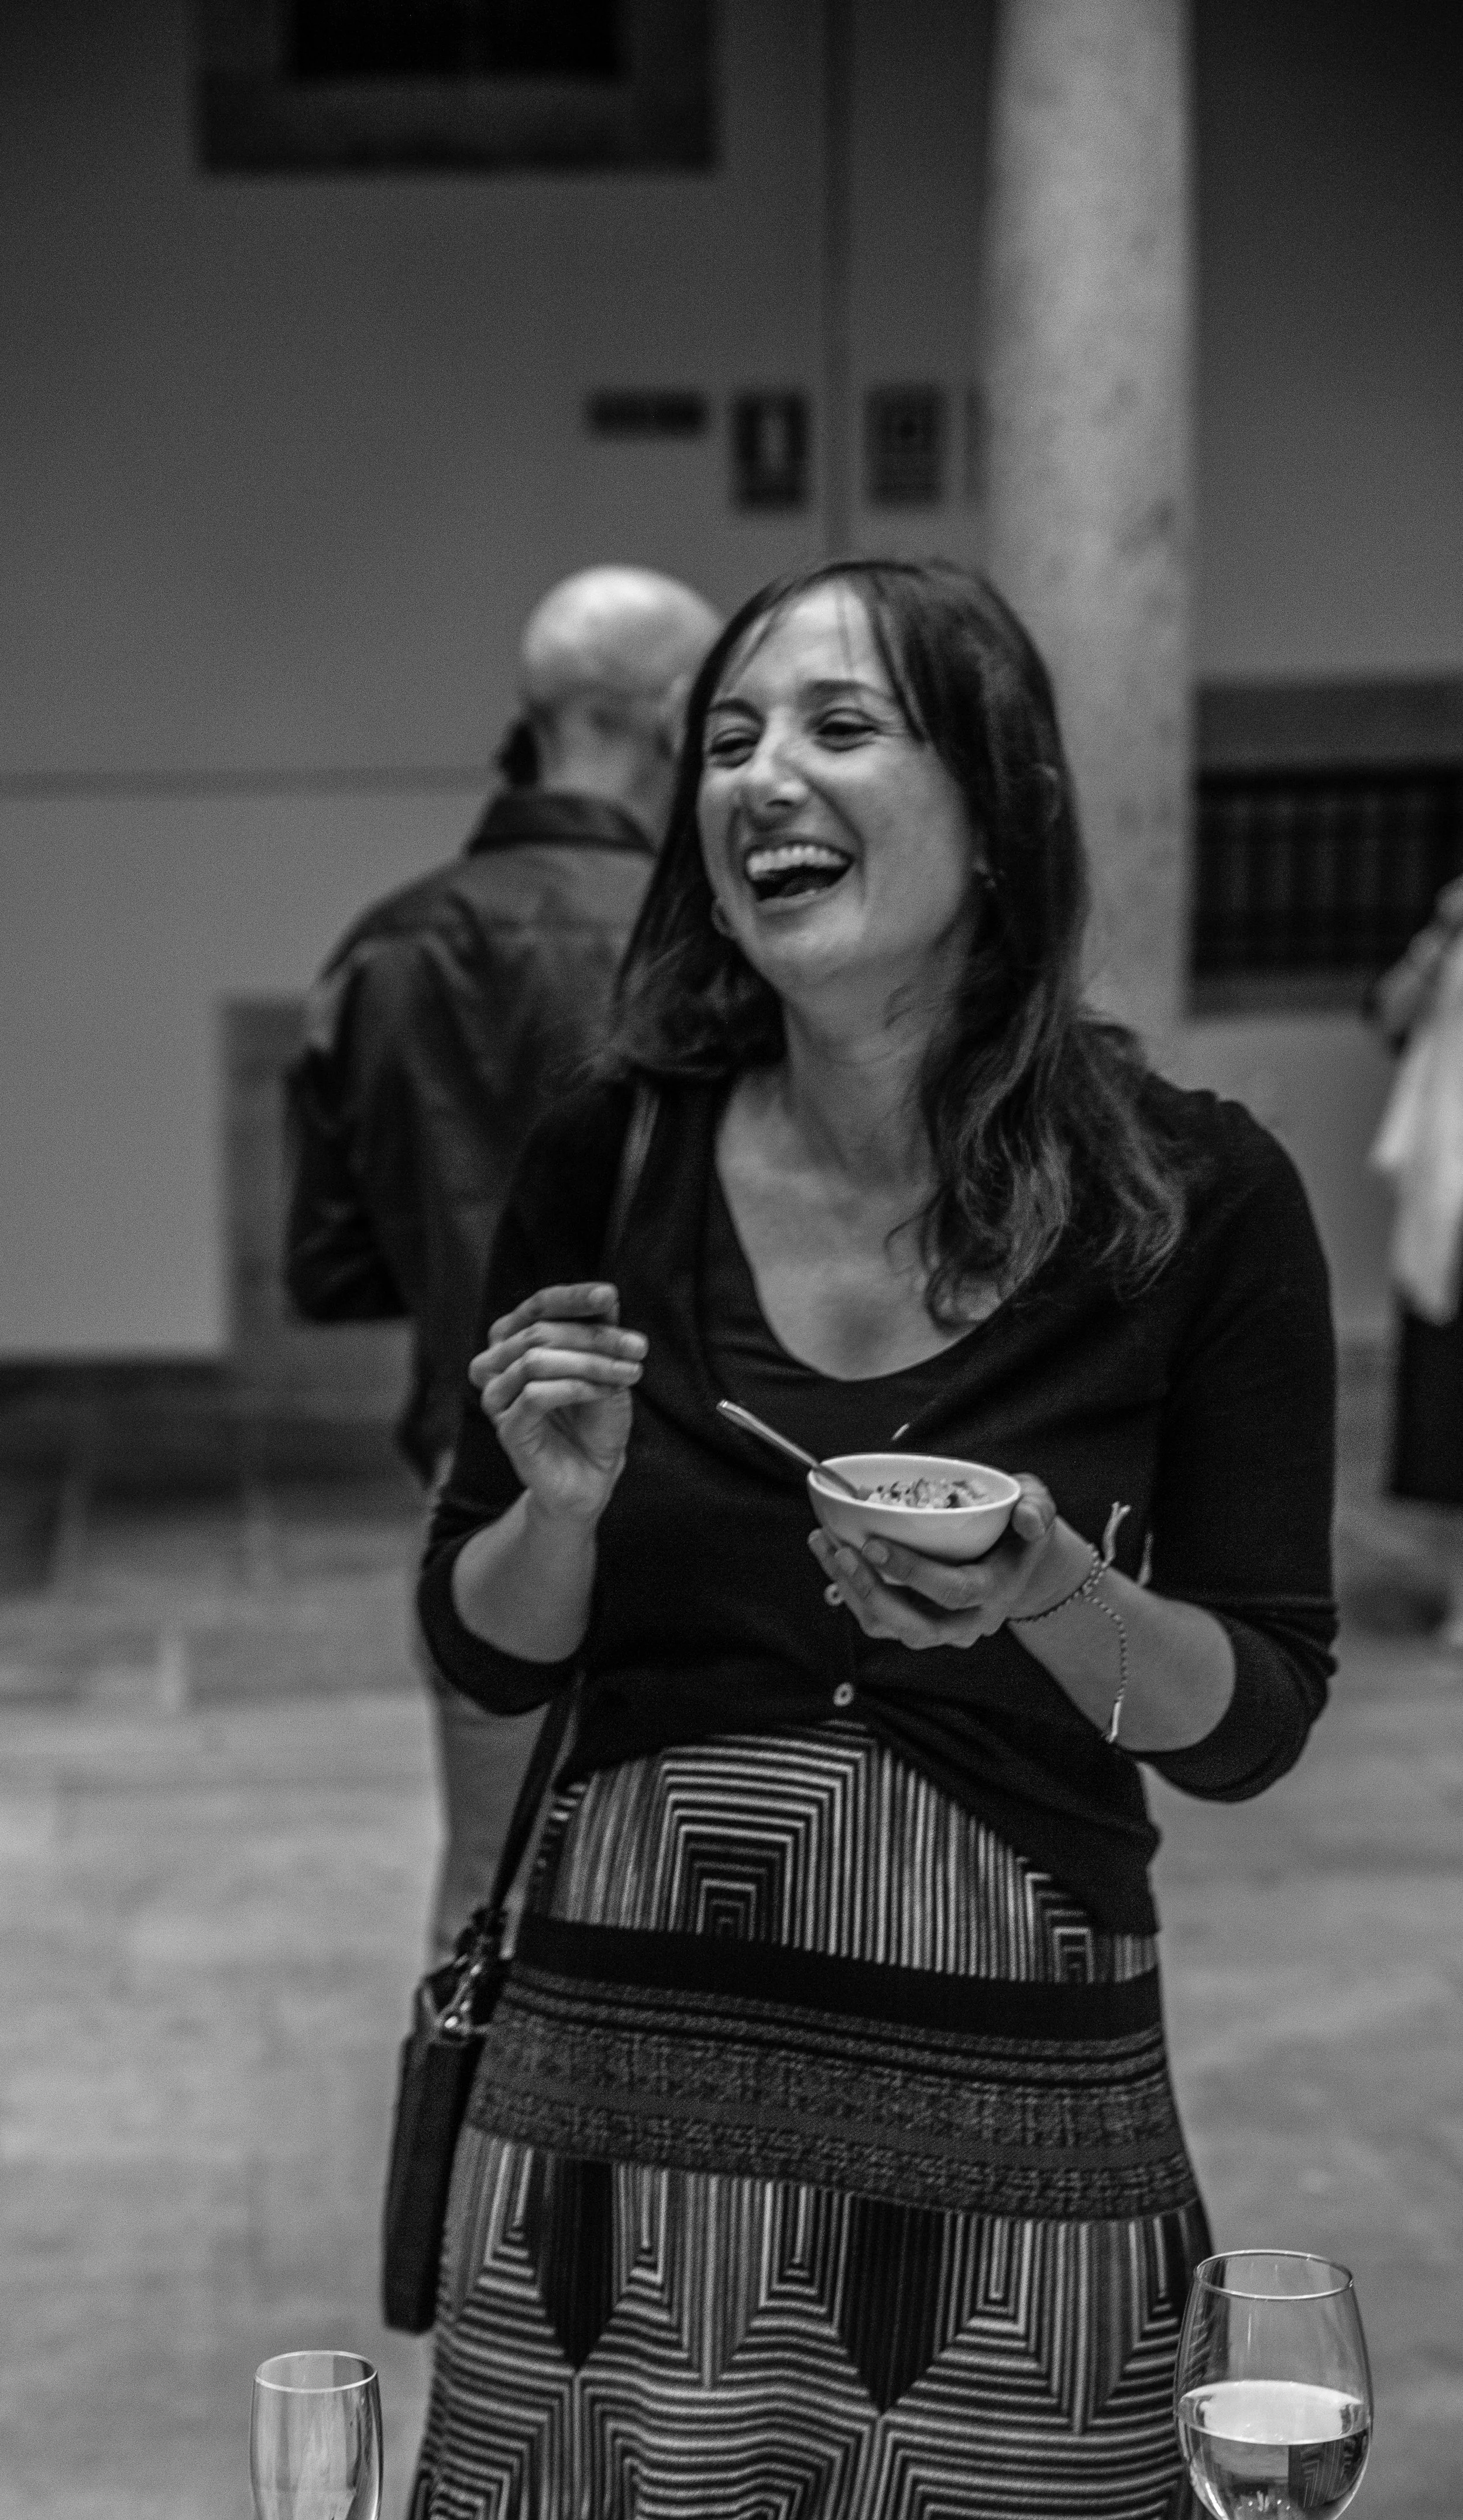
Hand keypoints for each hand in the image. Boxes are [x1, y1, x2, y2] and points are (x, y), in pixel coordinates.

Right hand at [468, 1282, 645, 1522]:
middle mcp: (494, 1364)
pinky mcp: (506, 1428)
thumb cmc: (594, 1415)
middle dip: (594, 1337)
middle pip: (540, 1333)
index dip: (572, 1298)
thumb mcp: (603, 1365)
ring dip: (591, 1363)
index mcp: (513, 1340)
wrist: (592, 1474)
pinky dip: (576, 1388)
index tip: (608, 1295)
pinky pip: (534, 1395)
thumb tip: (605, 1296)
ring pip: (535, 1360)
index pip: (538, 1306)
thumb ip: (598, 1331)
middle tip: (639, 1347)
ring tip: (630, 1373)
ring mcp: (496, 1397)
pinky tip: (606, 1392)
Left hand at [807, 1475, 1070, 1651]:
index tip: (874, 1542)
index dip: (911, 1571)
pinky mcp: (914, 1625)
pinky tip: (829, 1553)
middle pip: (914, 1626)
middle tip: (843, 1550)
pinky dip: (848, 1590)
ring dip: (851, 1591)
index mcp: (995, 1592)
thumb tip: (1027, 1519)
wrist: (1018, 1563)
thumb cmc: (1020, 1528)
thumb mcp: (1038, 1507)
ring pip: (887, 1627)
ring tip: (826, 1546)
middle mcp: (966, 1622)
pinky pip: (875, 1620)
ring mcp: (939, 1630)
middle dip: (872, 1591)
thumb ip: (1037, 1508)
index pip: (952, 1591)